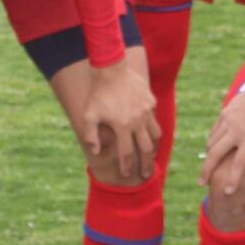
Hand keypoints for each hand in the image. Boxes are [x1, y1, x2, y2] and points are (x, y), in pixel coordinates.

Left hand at [74, 62, 160, 185]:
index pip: (127, 154)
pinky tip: (149, 131)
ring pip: (156, 135)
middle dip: (147, 164)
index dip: (128, 167)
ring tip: (152, 154)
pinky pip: (154, 118)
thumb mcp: (89, 115)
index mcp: (122, 127)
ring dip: (154, 147)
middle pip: (146, 149)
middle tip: (147, 174)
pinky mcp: (150, 101)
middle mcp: (137, 121)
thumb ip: (90, 135)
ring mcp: (146, 111)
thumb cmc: (98, 93)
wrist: (111, 69)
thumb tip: (95, 152)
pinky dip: (153, 127)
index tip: (127, 175)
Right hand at [202, 87, 244, 199]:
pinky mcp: (224, 114)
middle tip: (202, 183)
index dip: (233, 180)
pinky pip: (214, 132)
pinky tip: (213, 149)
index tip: (227, 192)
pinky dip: (212, 142)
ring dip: (209, 157)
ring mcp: (228, 121)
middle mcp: (236, 131)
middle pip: (215, 155)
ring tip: (208, 168)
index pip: (239, 164)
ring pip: (212, 143)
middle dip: (207, 171)